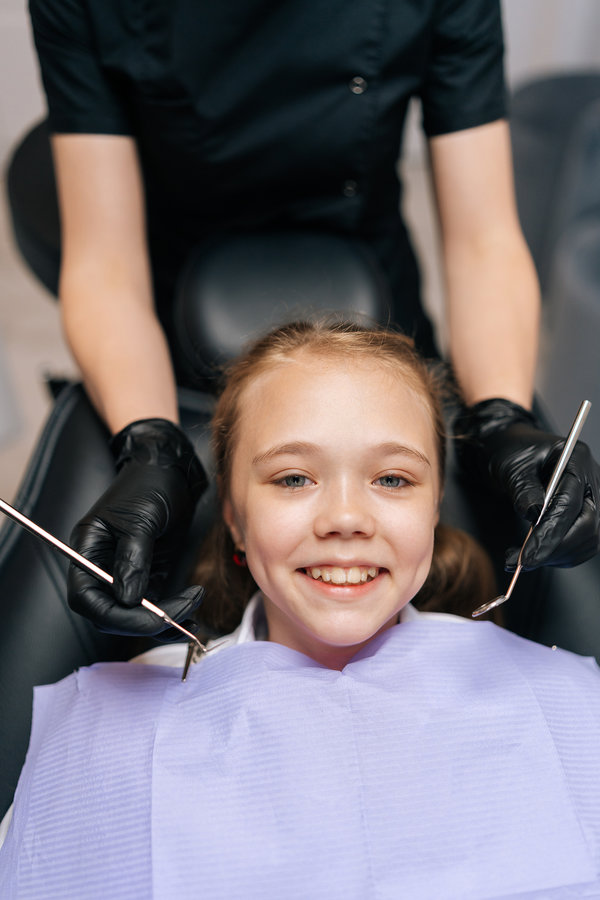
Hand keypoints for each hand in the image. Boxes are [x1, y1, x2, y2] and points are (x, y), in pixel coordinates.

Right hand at [68, 418, 207, 634]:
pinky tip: (190, 616)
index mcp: (87, 550)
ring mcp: (125, 572)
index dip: (116, 616)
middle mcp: (101, 566)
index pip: (87, 598)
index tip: (152, 618)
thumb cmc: (149, 482)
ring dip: (161, 624)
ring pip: (134, 614)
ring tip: (191, 622)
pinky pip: (153, 603)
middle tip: (179, 617)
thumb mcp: (140, 519)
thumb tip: (129, 599)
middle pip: (110, 612)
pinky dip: (171, 613)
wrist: (170, 466)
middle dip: (144, 621)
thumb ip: (133, 559)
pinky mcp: (148, 573)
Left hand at [455, 399, 599, 569]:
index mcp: (577, 459)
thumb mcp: (511, 466)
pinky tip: (534, 554)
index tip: (527, 555)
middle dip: (555, 549)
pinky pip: (582, 544)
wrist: (514, 452)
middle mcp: (591, 480)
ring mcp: (592, 499)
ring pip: (588, 540)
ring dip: (556, 556)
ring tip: (520, 558)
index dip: (550, 533)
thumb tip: (533, 514)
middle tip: (521, 562)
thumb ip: (523, 488)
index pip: (571, 503)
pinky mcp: (585, 516)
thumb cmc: (512, 452)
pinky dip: (559, 555)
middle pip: (587, 525)